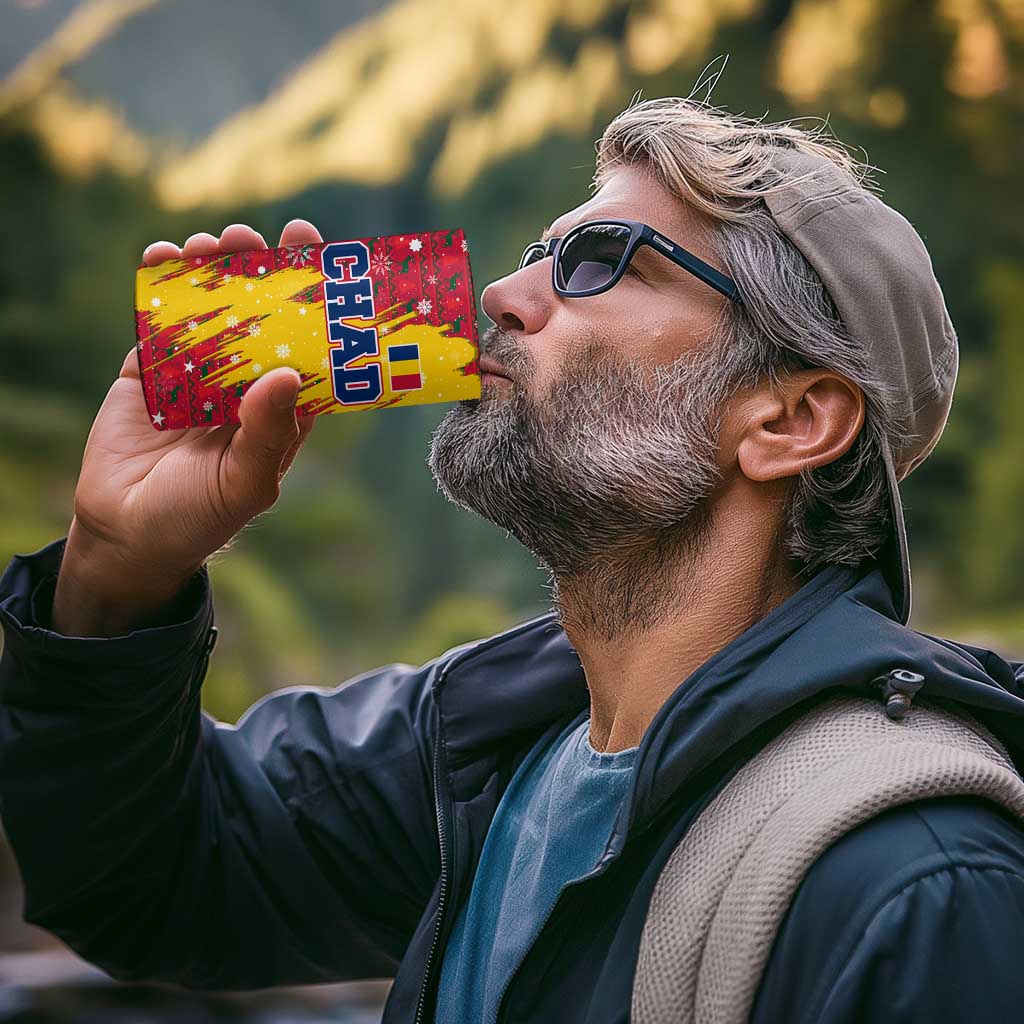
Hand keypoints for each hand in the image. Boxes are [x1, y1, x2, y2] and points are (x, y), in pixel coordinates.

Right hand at [52, 220, 322, 635]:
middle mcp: (244, 384)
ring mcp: (195, 374)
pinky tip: (162, 257)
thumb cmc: (199, 517)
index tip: (320, 258)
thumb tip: (287, 375)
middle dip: (260, 273)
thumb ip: (268, 433)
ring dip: (212, 272)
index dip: (315, 305)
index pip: (307, 348)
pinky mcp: (149, 372)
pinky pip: (157, 322)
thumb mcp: (244, 483)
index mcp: (281, 410)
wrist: (126, 535)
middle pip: (260, 317)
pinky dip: (158, 287)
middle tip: (256, 238)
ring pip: (210, 311)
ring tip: (212, 244)